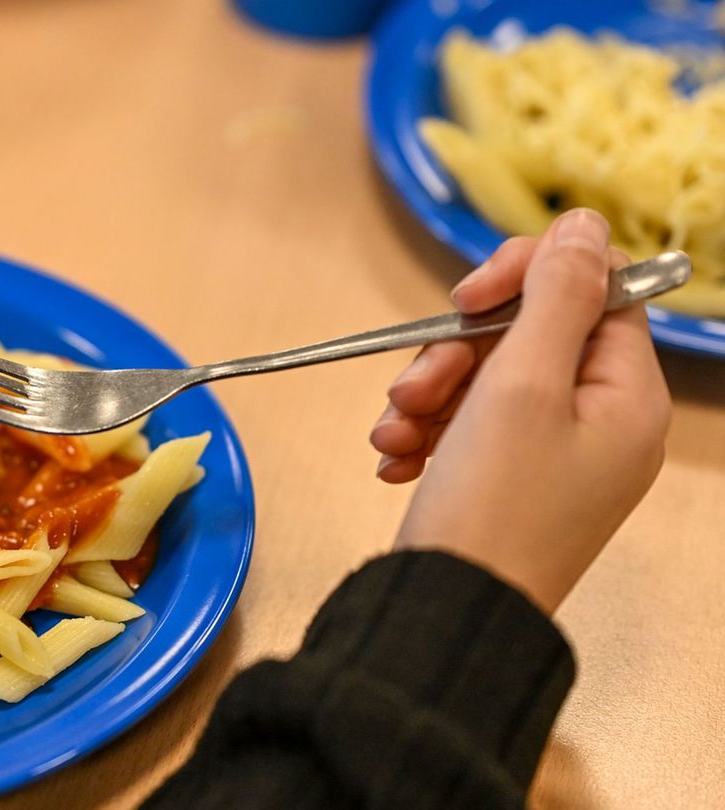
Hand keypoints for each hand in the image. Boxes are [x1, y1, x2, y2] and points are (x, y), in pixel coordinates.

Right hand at [369, 209, 670, 612]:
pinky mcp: (510, 483)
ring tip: (391, 432)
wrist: (448, 613)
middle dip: (456, 352)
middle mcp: (602, 423)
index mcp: (628, 396)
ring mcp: (556, 457)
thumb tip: (585, 222)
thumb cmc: (491, 503)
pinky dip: (428, 431)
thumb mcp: (521, 384)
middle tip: (411, 387)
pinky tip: (394, 457)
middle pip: (529, 337)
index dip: (523, 280)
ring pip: (487, 380)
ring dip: (429, 393)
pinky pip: (469, 426)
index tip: (461, 299)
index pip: (592, 292)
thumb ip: (555, 295)